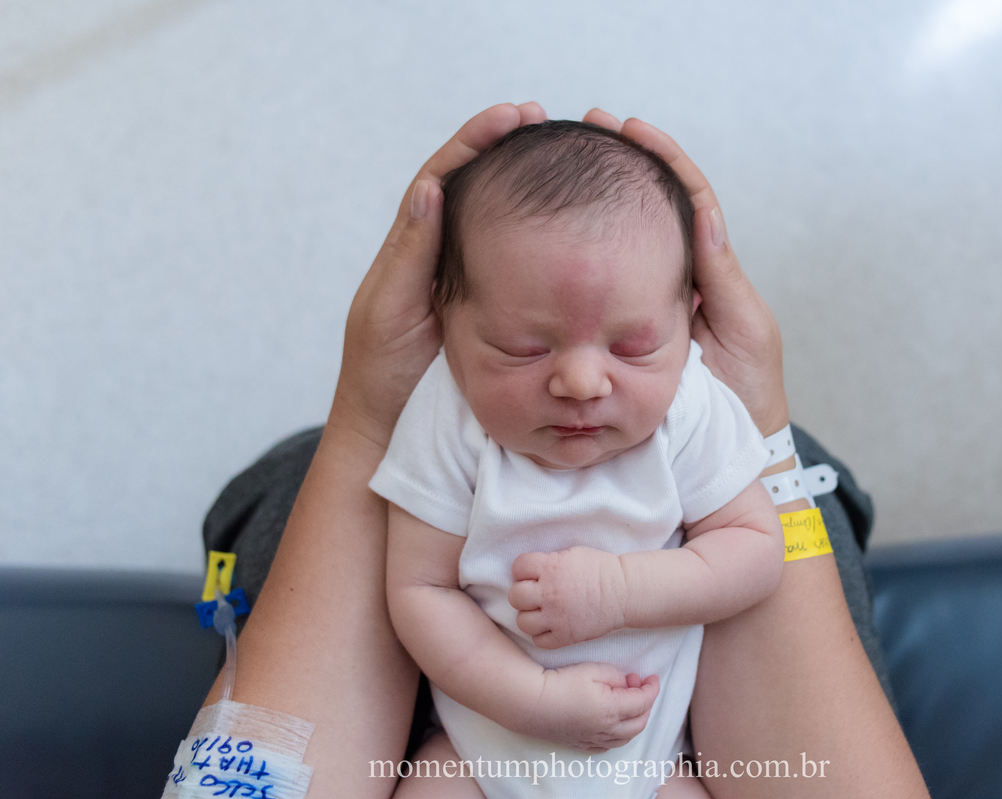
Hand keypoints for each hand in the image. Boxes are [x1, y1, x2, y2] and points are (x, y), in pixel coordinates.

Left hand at [329, 101, 547, 448]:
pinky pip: (516, 263)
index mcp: (413, 246)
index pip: (444, 176)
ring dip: (524, 185)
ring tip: (562, 157)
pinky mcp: (490, 310)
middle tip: (543, 121)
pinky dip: (537, 237)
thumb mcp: (391, 309)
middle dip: (506, 148)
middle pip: (474, 186)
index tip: (514, 116)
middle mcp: (440, 255)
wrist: (389, 428)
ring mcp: (465, 281)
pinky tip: (567, 225)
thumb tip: (432, 186)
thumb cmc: (382, 372)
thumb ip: (411, 253)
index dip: (477, 140)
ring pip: (498, 220)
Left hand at [509, 547, 627, 648]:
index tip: (532, 574)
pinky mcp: (566, 636)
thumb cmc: (600, 569)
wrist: (624, 592)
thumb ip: (548, 561)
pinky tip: (549, 627)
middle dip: (522, 594)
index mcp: (551, 567)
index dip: (523, 570)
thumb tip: (530, 571)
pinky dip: (541, 635)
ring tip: (540, 613)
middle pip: (516, 596)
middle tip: (534, 595)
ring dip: (529, 617)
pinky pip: (539, 641)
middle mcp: (550, 593)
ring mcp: (556, 617)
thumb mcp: (571, 554)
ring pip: (523, 622)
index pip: (518, 566)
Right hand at [523, 664, 658, 751]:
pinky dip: (618, 735)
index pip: (644, 702)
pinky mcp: (580, 743)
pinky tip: (612, 722)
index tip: (652, 677)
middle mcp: (606, 730)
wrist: (529, 701)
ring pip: (625, 737)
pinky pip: (607, 746)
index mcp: (613, 710)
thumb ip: (617, 676)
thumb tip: (627, 684)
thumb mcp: (593, 669)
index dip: (652, 688)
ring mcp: (593, 739)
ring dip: (634, 720)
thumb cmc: (561, 682)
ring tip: (627, 701)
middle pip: (639, 723)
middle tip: (638, 685)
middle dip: (646, 704)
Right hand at [583, 109, 789, 435]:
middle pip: (650, 210)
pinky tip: (558, 233)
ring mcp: (650, 305)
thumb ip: (720, 274)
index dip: (661, 160)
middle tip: (589, 129)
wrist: (730, 453)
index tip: (628, 129)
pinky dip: (584, 255)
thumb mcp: (741, 329)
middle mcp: (677, 280)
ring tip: (566, 163)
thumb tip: (701, 211)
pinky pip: (603, 286)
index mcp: (709, 272)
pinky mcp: (625, 333)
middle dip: (622, 166)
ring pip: (625, 241)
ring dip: (601, 200)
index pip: (687, 199)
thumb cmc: (745, 395)